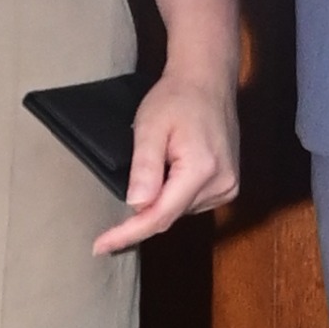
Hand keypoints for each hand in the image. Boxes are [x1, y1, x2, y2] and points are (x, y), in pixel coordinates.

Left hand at [93, 70, 240, 254]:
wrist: (208, 81)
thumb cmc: (177, 98)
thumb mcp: (150, 127)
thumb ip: (144, 167)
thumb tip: (136, 205)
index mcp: (202, 170)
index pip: (160, 215)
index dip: (128, 234)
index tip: (100, 246)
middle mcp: (221, 184)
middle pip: (170, 215)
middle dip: (142, 212)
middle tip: (120, 196)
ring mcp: (228, 186)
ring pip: (179, 211)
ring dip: (159, 201)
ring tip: (155, 164)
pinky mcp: (228, 186)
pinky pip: (190, 202)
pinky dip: (173, 196)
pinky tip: (169, 172)